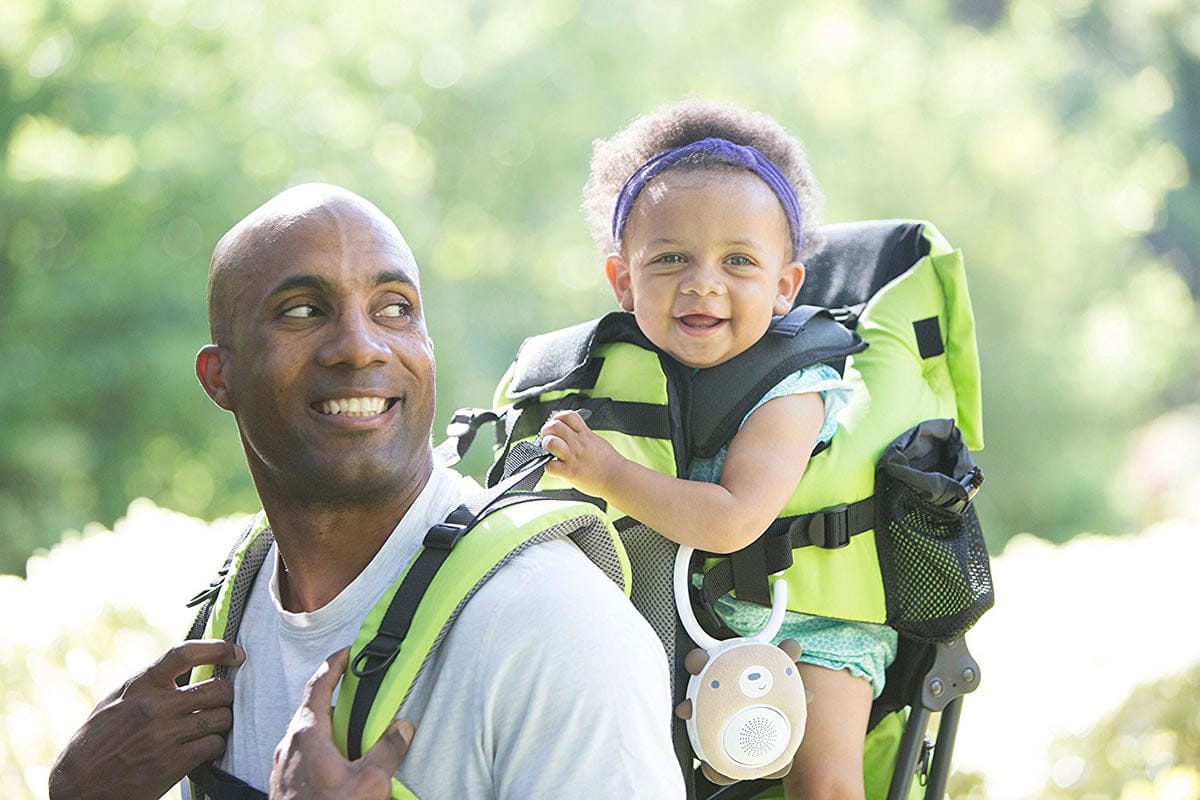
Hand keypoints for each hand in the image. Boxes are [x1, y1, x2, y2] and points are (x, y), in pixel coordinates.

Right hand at [48, 640, 244, 799]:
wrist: (79, 784)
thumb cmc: (99, 738)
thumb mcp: (117, 700)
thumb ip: (150, 683)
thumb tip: (190, 665)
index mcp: (140, 686)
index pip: (185, 654)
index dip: (217, 648)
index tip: (236, 654)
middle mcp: (155, 707)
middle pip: (217, 689)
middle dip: (225, 695)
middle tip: (220, 701)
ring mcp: (165, 736)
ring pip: (222, 718)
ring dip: (222, 721)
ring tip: (211, 725)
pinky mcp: (173, 763)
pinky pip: (214, 745)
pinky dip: (215, 745)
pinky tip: (203, 746)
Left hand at [270, 648, 413, 799]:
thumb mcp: (369, 782)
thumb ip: (388, 750)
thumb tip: (403, 727)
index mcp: (306, 733)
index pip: (318, 684)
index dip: (334, 663)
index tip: (349, 651)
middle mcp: (289, 743)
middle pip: (312, 708)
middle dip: (337, 698)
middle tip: (360, 694)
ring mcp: (283, 764)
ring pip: (307, 732)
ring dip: (329, 725)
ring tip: (354, 731)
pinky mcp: (284, 783)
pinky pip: (303, 752)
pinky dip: (321, 746)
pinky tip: (339, 763)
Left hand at [538, 410, 623, 497]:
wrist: (617, 478)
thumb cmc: (610, 463)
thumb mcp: (598, 441)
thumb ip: (584, 436)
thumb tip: (575, 434)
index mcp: (585, 434)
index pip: (568, 416)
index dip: (558, 417)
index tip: (556, 423)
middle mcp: (578, 443)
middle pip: (555, 426)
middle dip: (547, 430)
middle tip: (547, 436)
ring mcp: (573, 457)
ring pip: (551, 442)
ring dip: (546, 445)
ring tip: (549, 451)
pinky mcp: (570, 472)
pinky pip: (550, 466)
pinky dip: (548, 467)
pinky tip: (554, 468)